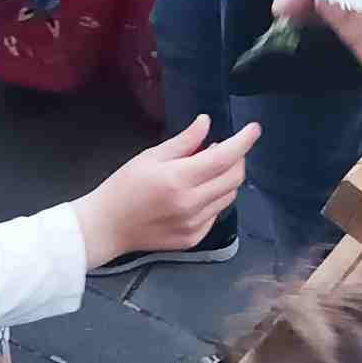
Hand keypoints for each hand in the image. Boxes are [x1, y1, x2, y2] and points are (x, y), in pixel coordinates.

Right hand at [73, 115, 259, 263]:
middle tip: (225, 148)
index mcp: (178, 179)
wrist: (108, 226)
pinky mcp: (194, 238)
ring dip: (226, 178)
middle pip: (234, 178)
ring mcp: (194, 224)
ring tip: (206, 169)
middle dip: (237, 159)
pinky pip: (216, 214)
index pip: (224, 157)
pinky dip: (214, 198)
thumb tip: (206, 123)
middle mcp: (191, 204)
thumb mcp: (150, 157)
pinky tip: (196, 193)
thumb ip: (184, 141)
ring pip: (229, 196)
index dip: (243, 141)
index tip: (254, 129)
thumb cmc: (124, 187)